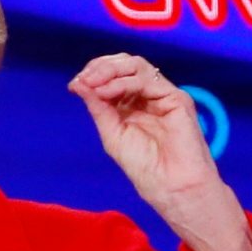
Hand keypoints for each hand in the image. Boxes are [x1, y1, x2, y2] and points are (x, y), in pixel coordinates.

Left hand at [69, 54, 251, 250]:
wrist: (170, 185)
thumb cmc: (144, 166)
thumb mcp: (112, 134)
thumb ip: (99, 108)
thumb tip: (79, 84)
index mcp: (131, 104)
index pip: (113, 76)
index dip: (93, 74)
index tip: (75, 84)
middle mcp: (147, 96)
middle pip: (125, 65)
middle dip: (100, 67)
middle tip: (83, 79)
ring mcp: (163, 95)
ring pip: (137, 66)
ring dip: (110, 71)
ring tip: (92, 83)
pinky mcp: (176, 99)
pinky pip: (149, 81)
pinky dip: (124, 83)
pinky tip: (107, 93)